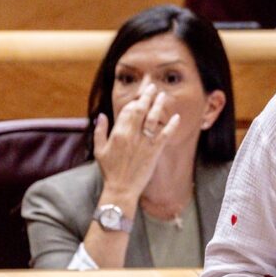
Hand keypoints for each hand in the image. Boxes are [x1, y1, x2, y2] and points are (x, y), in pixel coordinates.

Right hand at [93, 82, 180, 204]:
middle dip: (147, 96)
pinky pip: (165, 135)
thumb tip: (102, 115)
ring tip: (162, 95)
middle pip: (141, 110)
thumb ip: (100, 131)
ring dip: (158, 105)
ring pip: (153, 119)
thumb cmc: (110, 171)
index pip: (127, 111)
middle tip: (153, 87)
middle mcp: (132, 135)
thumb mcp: (99, 150)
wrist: (121, 189)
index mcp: (118, 133)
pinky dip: (171, 125)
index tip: (139, 97)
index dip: (134, 102)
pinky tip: (176, 117)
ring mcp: (144, 143)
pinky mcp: (154, 151)